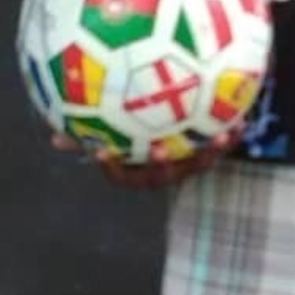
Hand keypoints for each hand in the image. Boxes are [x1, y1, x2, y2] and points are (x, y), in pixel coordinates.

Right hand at [50, 128, 242, 189]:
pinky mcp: (211, 156)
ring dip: (208, 152)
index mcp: (139, 171)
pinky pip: (222, 148)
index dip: (112, 168)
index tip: (102, 153)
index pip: (121, 175)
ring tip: (216, 136)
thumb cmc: (142, 139)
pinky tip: (241, 119)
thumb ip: (88, 136)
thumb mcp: (115, 135)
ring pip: (198, 164)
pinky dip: (232, 136)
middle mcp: (165, 173)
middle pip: (161, 176)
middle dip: (160, 164)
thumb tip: (54, 138)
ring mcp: (189, 167)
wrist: (185, 143)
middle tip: (157, 147)